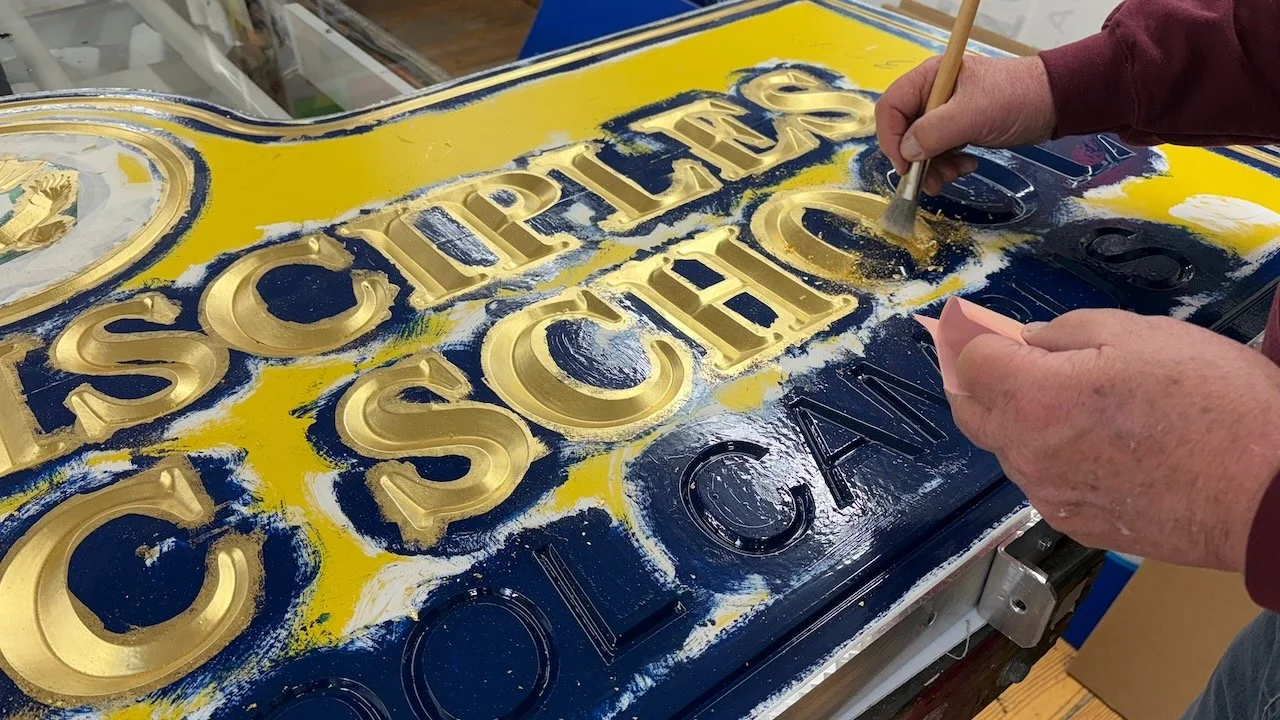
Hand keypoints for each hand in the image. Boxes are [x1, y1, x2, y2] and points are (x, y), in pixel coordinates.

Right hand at [875, 55, 1056, 194]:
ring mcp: (945, 114)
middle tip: (929, 180)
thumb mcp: (973, 114)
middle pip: (904, 131)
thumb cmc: (1017, 97)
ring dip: (933, 167)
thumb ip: (934, 132)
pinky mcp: (959, 130)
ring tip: (953, 175)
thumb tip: (906, 153)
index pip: (891, 108)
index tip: (904, 165)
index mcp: (930, 79)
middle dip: (914, 159)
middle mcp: (932, 95)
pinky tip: (967, 166)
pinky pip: (940, 153)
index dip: (892, 138)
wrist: (1055, 104)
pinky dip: (948, 165)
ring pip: (921, 147)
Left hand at [949, 309, 1279, 571]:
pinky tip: (1093, 443)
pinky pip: (1043, 483)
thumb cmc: (1214, 402)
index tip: (981, 329)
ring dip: (1017, 422)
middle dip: (976, 382)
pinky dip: (1051, 458)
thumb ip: (1066, 333)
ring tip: (1068, 402)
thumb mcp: (1139, 335)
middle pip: (972, 413)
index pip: (968, 365)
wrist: (1270, 489)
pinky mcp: (1077, 525)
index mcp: (1036, 400)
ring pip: (1009, 450)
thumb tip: (1029, 341)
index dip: (974, 340)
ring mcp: (1051, 496)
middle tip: (1000, 359)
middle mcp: (1030, 454)